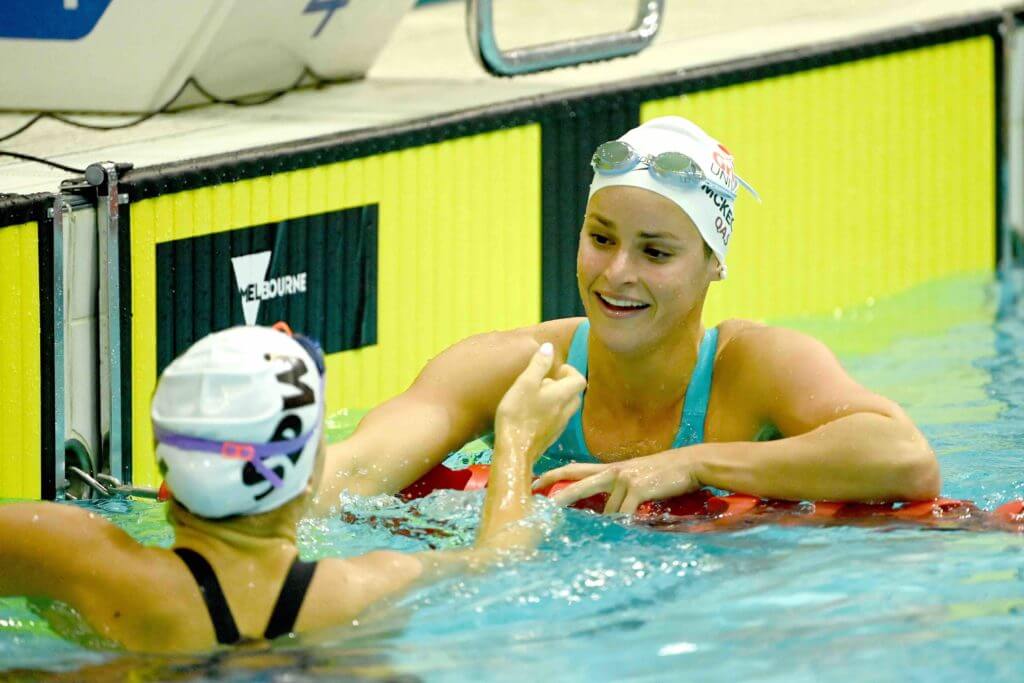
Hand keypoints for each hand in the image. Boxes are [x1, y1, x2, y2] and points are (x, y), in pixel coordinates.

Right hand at [494, 343, 586, 457]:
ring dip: (558, 399)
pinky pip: (558, 419)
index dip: (570, 371)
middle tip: (546, 381)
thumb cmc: (518, 414)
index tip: (556, 370)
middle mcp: (565, 411)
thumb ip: (538, 365)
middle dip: (564, 384)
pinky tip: (534, 414)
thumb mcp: (525, 384)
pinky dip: (552, 412)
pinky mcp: (551, 437)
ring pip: (566, 408)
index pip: (579, 380)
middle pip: (575, 394)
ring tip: (537, 396)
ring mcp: (560, 426)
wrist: (514, 450)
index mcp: (562, 395)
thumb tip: (549, 347)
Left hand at [532, 449, 701, 513]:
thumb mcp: (634, 476)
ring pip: (607, 510)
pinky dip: (625, 523)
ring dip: (611, 523)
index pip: (573, 468)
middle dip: (558, 496)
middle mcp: (612, 471)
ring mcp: (624, 479)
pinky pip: (624, 513)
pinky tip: (628, 529)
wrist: (689, 464)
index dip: (552, 475)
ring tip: (616, 530)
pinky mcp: (638, 489)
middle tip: (541, 507)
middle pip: (577, 483)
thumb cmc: (663, 473)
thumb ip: (616, 487)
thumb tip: (603, 510)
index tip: (534, 483)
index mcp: (609, 468)